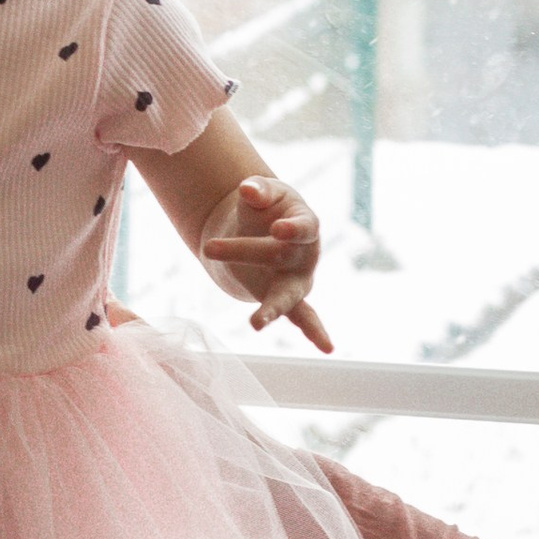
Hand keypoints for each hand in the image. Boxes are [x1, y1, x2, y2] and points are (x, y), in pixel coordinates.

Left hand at [201, 175, 332, 351]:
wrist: (262, 228)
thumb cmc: (266, 207)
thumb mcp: (262, 192)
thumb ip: (257, 190)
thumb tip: (246, 190)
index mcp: (305, 223)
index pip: (303, 227)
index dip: (292, 229)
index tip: (277, 229)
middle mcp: (306, 254)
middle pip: (279, 255)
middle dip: (246, 251)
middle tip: (210, 248)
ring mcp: (298, 279)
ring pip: (288, 295)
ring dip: (272, 309)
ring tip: (256, 323)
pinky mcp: (287, 297)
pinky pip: (303, 317)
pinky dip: (314, 332)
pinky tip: (328, 348)